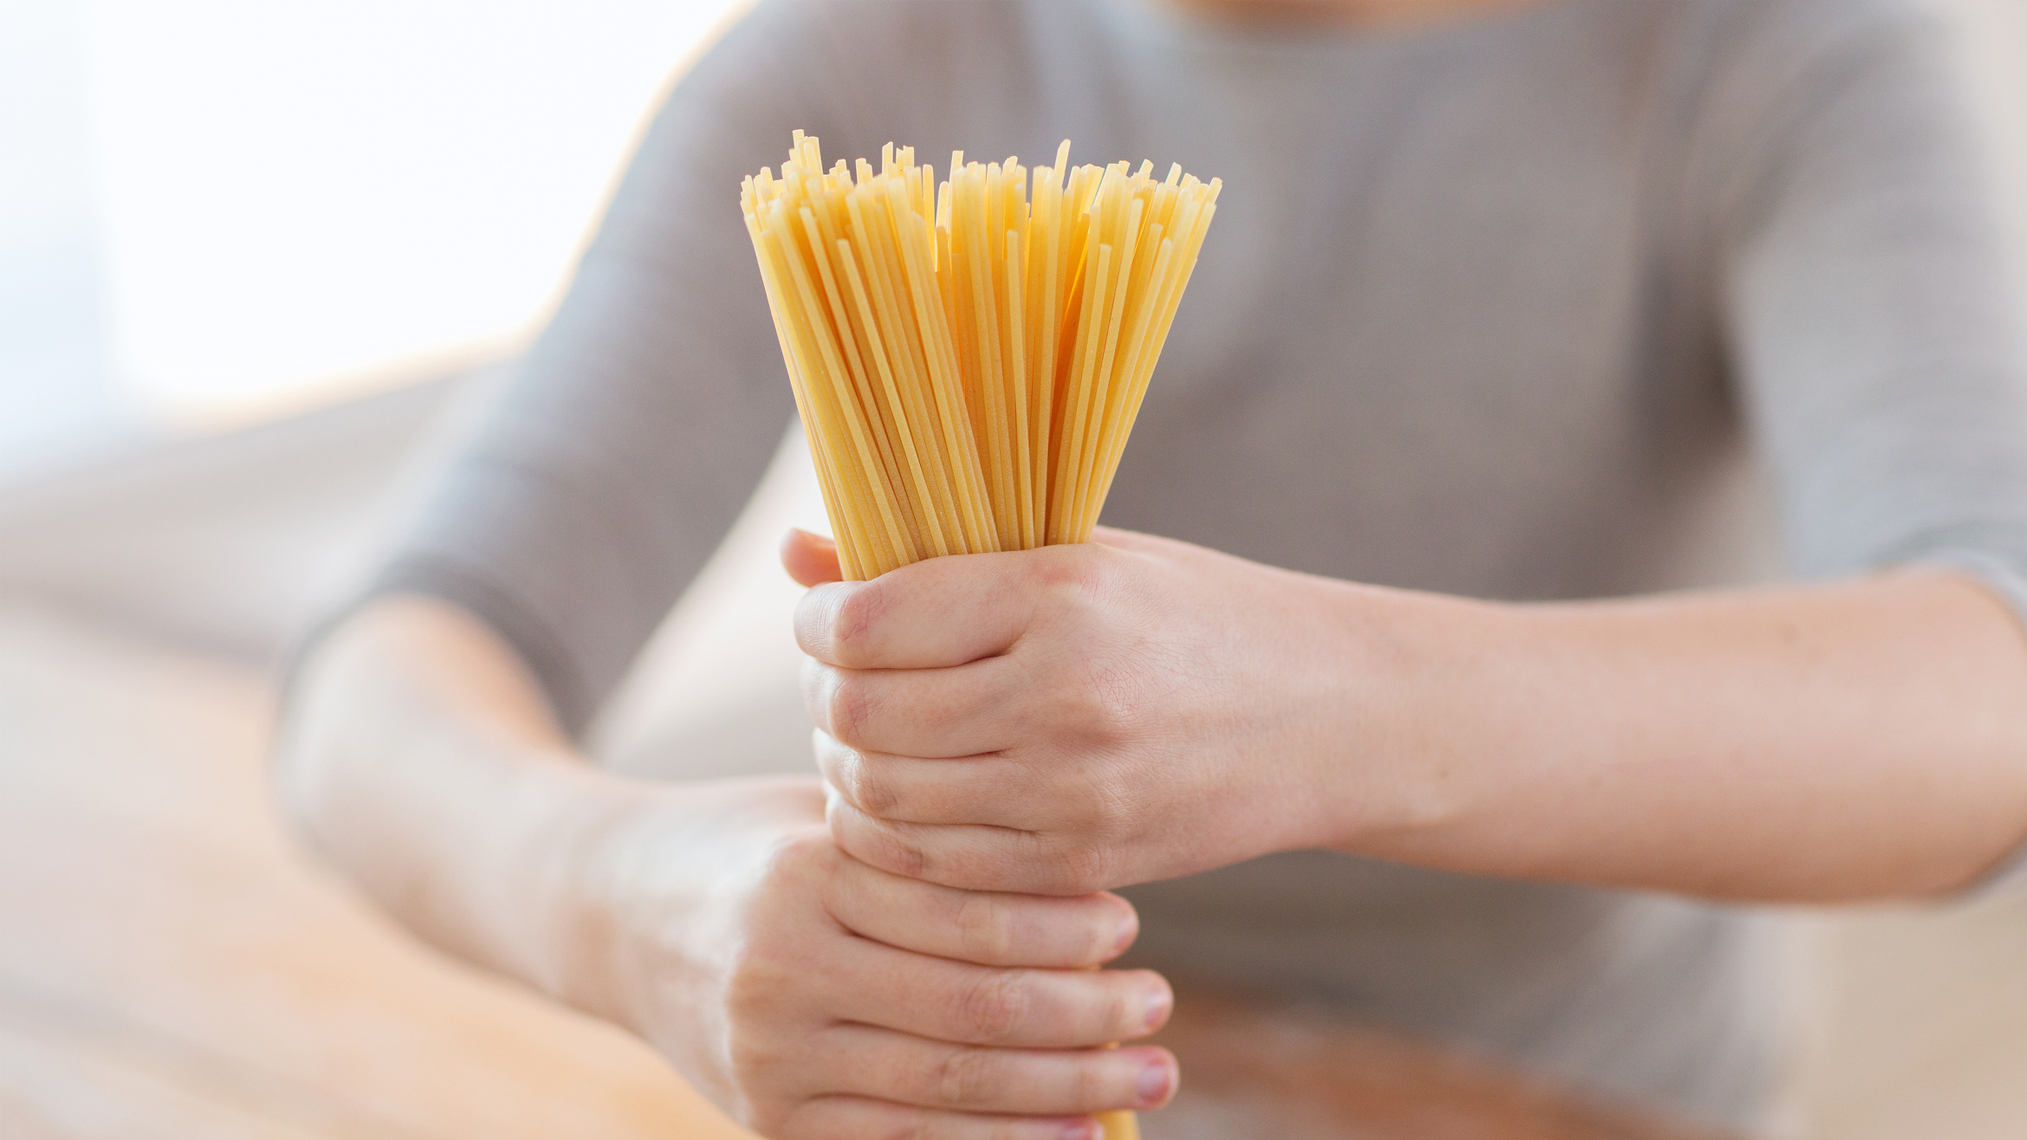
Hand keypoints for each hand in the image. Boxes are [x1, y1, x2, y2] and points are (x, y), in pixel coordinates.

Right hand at [570, 775, 1177, 1138]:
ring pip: (948, 1092)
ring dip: (1067, 1093)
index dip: (1062, 927)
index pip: (965, 914)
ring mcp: (768, 1059)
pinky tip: (1068, 1136)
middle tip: (1160, 1012)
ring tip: (1147, 1077)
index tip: (1128, 926)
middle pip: (972, 1012)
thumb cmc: (755, 847)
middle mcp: (782, 971)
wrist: (612, 913)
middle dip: (1087, 1021)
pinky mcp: (765, 1121)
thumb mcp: (828, 815)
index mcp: (806, 874)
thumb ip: (930, 850)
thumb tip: (1088, 895)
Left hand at [784, 527, 1361, 895]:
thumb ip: (939, 559)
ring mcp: (1074, 790)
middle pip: (860, 716)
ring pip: (884, 798)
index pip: (867, 622)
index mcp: (1059, 594)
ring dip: (847, 770)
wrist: (1333, 716)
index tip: (819, 616)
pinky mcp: (1085, 859)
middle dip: (820, 698)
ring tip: (868, 738)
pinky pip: (938, 865)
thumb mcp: (1084, 555)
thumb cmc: (1198, 616)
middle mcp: (1062, 694)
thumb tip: (794, 549)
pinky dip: (895, 835)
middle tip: (831, 680)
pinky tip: (908, 798)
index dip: (813, 622)